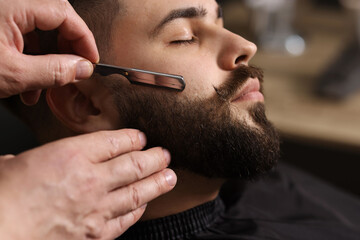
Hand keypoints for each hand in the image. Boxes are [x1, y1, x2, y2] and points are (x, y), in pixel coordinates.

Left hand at [0, 0, 98, 104]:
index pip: (64, 13)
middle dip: (67, 48)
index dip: (84, 39)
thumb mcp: (13, 73)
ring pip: (37, 30)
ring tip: (46, 87)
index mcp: (13, 5)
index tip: (91, 61)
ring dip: (47, 59)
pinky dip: (29, 59)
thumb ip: (53, 70)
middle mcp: (8, 3)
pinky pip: (20, 36)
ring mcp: (1, 13)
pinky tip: (26, 84)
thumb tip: (82, 68)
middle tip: (75, 70)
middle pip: (54, 19)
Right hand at [0, 129, 175, 239]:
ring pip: (138, 192)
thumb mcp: (17, 162)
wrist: (0, 233)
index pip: (116, 141)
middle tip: (165, 154)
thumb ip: (41, 158)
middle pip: (135, 164)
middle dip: (155, 158)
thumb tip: (39, 159)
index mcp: (72, 155)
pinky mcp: (96, 235)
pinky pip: (126, 220)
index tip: (141, 137)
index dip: (133, 138)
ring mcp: (97, 209)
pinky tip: (144, 205)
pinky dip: (138, 210)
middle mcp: (91, 180)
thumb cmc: (3, 197)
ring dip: (158, 183)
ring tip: (170, 176)